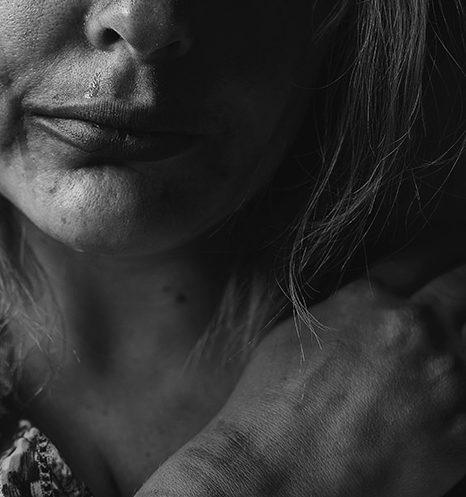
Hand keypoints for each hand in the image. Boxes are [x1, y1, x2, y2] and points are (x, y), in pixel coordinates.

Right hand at [136, 255, 465, 496]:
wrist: (275, 477)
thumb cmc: (274, 406)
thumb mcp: (304, 330)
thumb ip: (354, 307)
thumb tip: (381, 299)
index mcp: (371, 299)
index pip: (422, 254)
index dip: (440, 248)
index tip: (447, 252)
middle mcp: (416, 329)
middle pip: (464, 284)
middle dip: (463, 283)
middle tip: (459, 293)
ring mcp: (448, 381)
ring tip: (450, 347)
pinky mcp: (465, 434)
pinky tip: (456, 379)